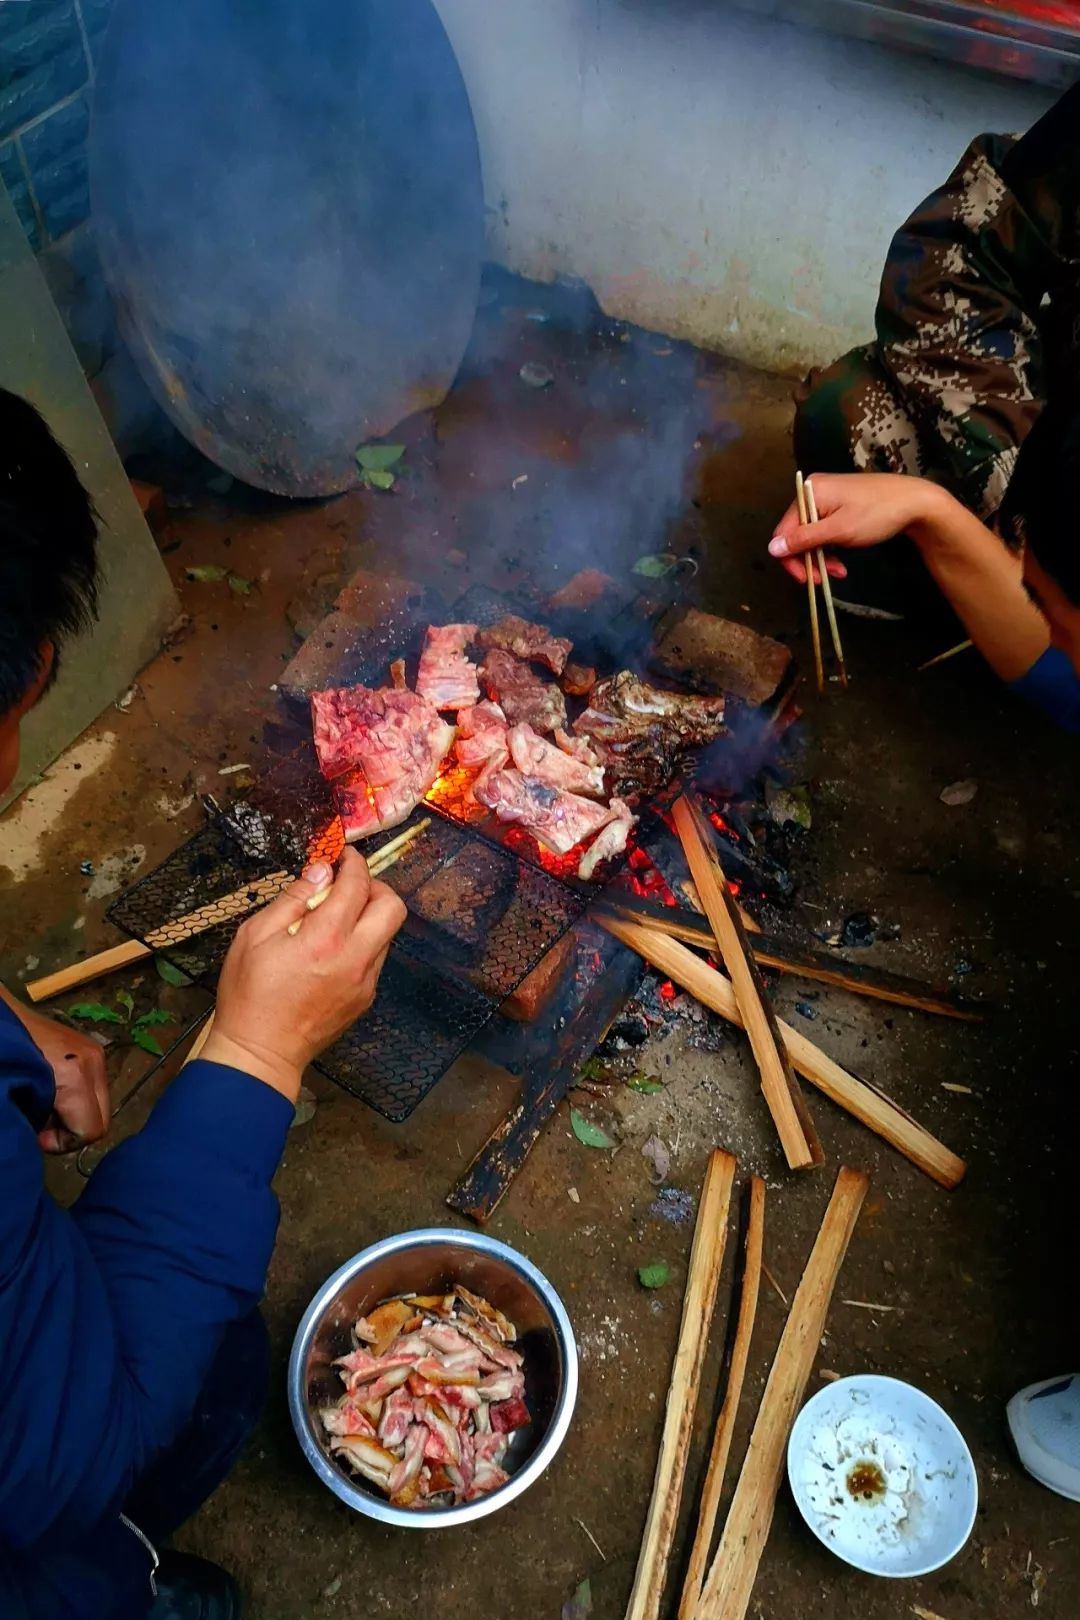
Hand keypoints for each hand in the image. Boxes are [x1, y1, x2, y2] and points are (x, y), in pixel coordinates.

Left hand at [1, 997, 109, 1152]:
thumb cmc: (6, 1060)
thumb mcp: (20, 1100)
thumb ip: (39, 1123)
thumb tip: (47, 1137)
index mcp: (76, 1077)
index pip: (91, 1130)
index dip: (63, 1142)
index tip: (38, 1135)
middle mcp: (94, 1063)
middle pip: (102, 1119)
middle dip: (74, 1131)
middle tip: (43, 1126)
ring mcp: (95, 1052)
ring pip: (100, 1103)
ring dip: (77, 1113)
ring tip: (46, 1105)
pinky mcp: (91, 1046)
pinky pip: (94, 1086)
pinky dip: (79, 1097)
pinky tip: (54, 1089)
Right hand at [201, 849, 406, 1100]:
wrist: (261, 1052)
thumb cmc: (250, 994)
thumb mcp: (255, 935)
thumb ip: (292, 898)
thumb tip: (320, 870)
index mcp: (325, 939)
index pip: (358, 885)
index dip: (353, 863)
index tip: (343, 857)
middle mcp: (355, 958)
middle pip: (393, 907)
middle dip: (374, 887)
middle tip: (347, 887)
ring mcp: (366, 981)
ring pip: (388, 933)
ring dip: (369, 916)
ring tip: (335, 920)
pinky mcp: (366, 998)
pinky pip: (376, 957)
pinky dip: (363, 942)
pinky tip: (333, 950)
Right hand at [768, 473, 947, 583]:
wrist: (915, 501)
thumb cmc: (877, 514)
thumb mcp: (839, 530)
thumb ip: (804, 539)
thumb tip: (771, 548)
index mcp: (810, 491)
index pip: (784, 532)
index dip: (792, 559)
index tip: (808, 580)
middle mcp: (814, 490)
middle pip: (796, 534)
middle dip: (810, 559)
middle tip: (827, 577)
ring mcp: (827, 496)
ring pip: (811, 535)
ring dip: (821, 557)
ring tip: (840, 571)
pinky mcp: (839, 503)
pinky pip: (823, 529)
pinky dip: (830, 547)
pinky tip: (843, 559)